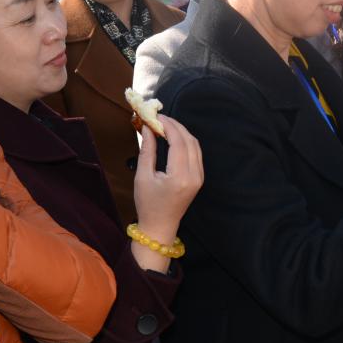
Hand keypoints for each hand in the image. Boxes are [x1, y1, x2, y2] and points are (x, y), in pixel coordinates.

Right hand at [131, 114, 203, 272]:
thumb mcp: (142, 176)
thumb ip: (147, 150)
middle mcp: (194, 175)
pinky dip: (185, 142)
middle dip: (175, 126)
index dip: (168, 125)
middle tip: (159, 118)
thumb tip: (147, 127)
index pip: (178, 141)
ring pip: (195, 145)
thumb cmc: (147, 204)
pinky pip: (196, 153)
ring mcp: (199, 177)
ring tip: (164, 125)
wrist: (160, 226)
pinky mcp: (199, 178)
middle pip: (189, 140)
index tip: (156, 116)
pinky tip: (172, 138)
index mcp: (180, 176)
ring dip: (181, 132)